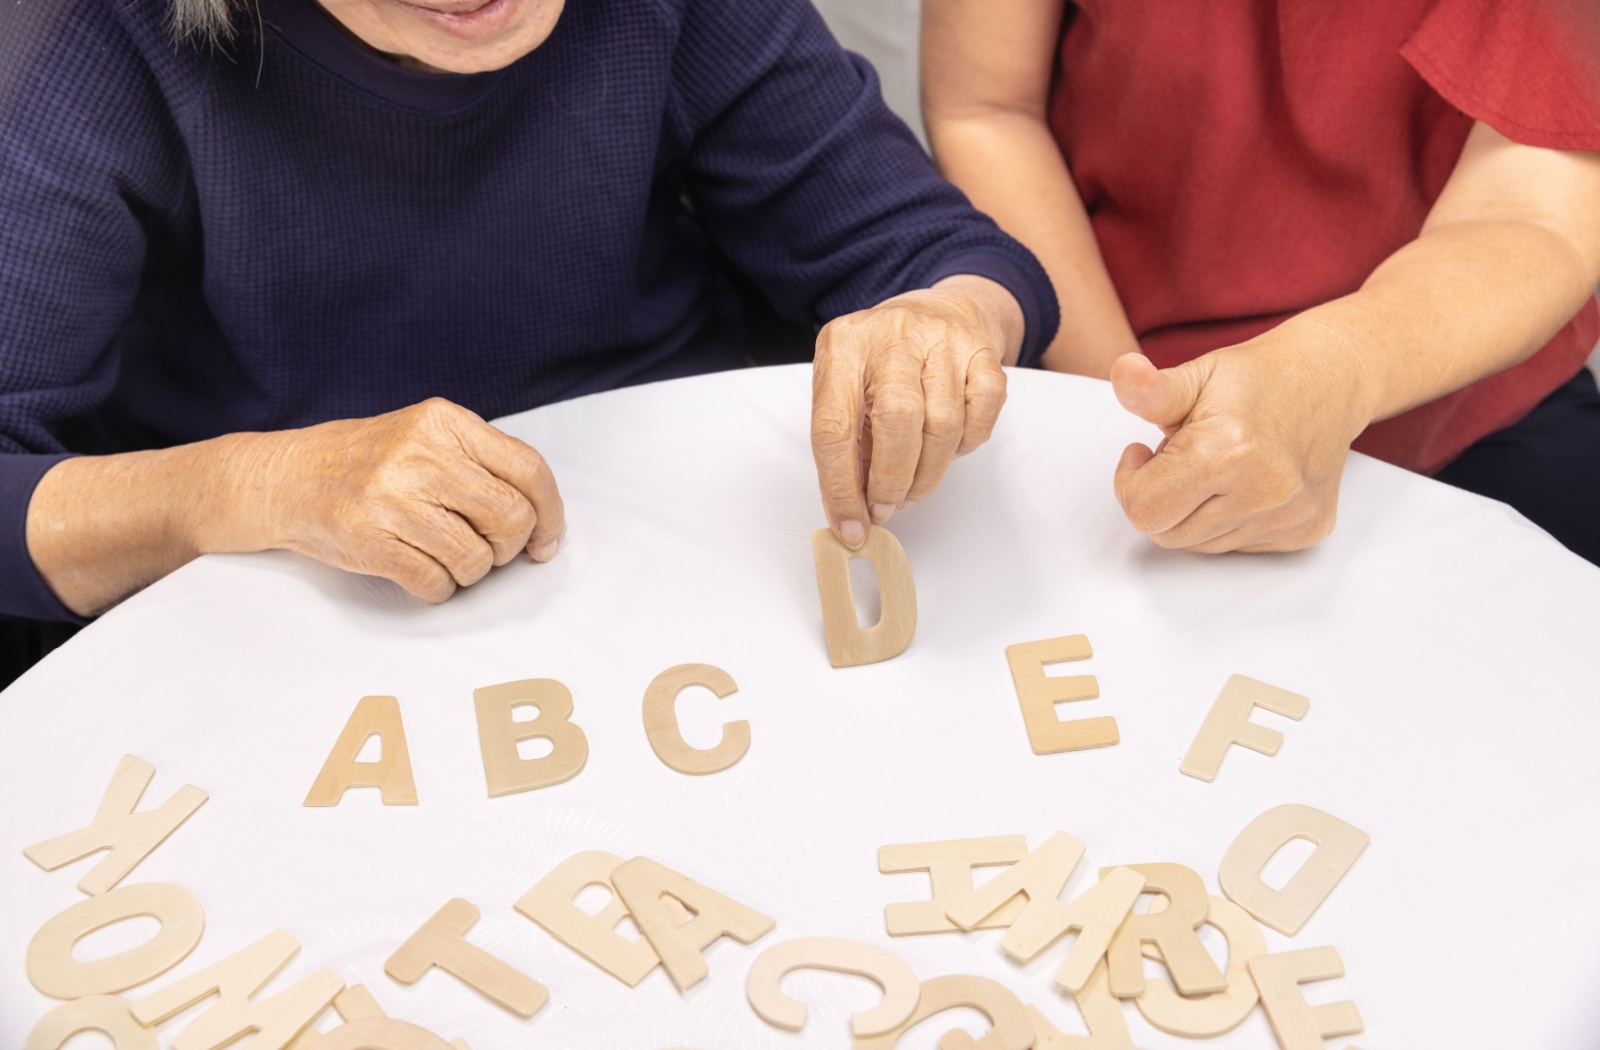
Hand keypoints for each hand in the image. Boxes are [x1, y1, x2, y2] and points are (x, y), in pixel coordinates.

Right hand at [219, 398, 565, 601]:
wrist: (287, 478)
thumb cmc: (368, 463)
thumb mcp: (427, 437)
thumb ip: (481, 463)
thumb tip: (542, 518)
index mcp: (445, 422)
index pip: (529, 470)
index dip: (551, 514)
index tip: (547, 540)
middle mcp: (421, 454)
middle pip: (511, 519)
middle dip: (509, 548)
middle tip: (488, 549)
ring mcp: (393, 497)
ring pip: (476, 559)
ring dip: (470, 571)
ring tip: (444, 555)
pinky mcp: (369, 539)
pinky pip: (436, 583)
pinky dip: (439, 589)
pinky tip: (421, 570)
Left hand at [811, 274, 1020, 546]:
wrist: (936, 310)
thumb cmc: (881, 364)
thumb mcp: (845, 388)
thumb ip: (845, 444)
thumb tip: (852, 512)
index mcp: (844, 346)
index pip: (833, 427)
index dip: (841, 487)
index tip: (851, 526)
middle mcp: (892, 336)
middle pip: (897, 421)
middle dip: (892, 480)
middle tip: (887, 508)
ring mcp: (943, 340)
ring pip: (943, 424)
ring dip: (927, 474)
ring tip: (912, 488)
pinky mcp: (983, 352)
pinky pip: (981, 415)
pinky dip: (966, 445)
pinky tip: (948, 448)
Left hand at [1110, 335, 1371, 552]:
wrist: (1331, 379)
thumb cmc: (1258, 377)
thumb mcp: (1197, 374)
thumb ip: (1151, 390)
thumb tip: (1124, 373)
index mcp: (1228, 452)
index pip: (1143, 510)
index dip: (1129, 482)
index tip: (1143, 453)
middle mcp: (1263, 492)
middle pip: (1168, 534)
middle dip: (1161, 497)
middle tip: (1183, 455)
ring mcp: (1288, 517)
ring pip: (1201, 544)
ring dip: (1194, 511)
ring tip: (1216, 465)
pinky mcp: (1305, 532)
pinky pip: (1238, 547)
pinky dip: (1227, 520)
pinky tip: (1244, 481)